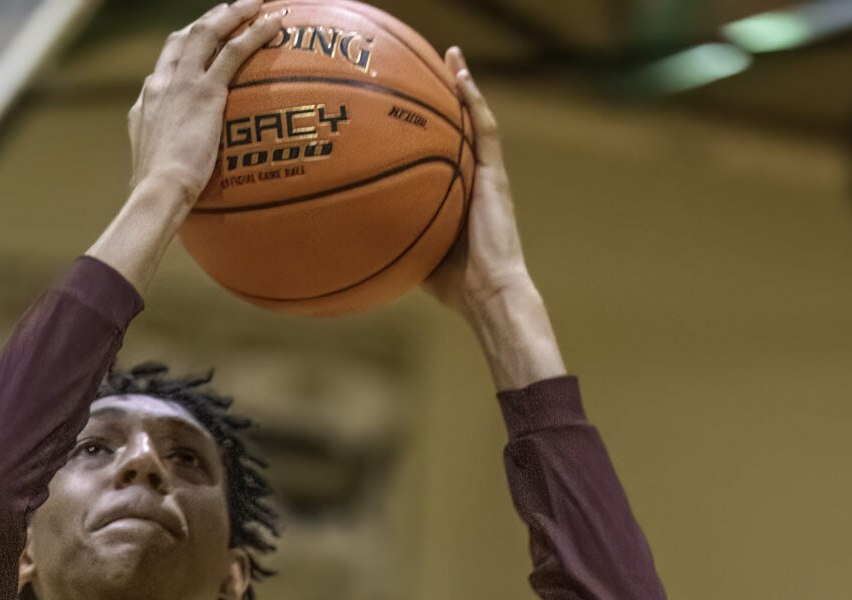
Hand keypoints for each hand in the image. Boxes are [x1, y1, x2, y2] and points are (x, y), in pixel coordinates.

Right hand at [128, 1, 282, 218]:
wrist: (158, 189)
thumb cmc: (156, 191)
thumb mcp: (151, 163)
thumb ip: (162, 151)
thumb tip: (166, 166)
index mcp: (150, 96)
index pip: (168, 58)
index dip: (186, 42)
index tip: (201, 34)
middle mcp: (164, 81)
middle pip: (186, 36)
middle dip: (209, 19)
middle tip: (230, 10)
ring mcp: (184, 82)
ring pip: (209, 33)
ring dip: (233, 13)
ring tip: (255, 3)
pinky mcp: (206, 92)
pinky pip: (234, 52)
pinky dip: (255, 33)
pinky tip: (274, 23)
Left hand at [423, 53, 564, 389]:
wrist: (488, 293)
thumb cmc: (454, 284)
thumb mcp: (414, 251)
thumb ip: (395, 233)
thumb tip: (355, 233)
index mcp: (456, 193)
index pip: (441, 152)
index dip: (427, 126)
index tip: (405, 103)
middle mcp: (472, 179)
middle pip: (458, 128)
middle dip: (444, 95)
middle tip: (429, 64)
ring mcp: (486, 176)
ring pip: (474, 120)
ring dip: (463, 85)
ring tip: (449, 54)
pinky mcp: (496, 177)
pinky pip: (484, 130)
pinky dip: (474, 100)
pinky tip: (460, 74)